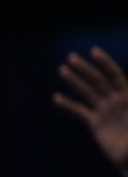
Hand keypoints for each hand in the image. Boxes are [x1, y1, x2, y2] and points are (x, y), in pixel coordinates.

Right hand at [54, 47, 127, 171]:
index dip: (105, 63)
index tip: (93, 52)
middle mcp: (115, 100)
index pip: (115, 75)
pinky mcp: (95, 124)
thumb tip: (124, 98)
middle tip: (71, 57)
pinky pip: (79, 112)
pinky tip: (56, 97)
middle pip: (98, 81)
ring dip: (75, 81)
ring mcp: (105, 111)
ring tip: (63, 69)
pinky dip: (68, 105)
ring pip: (87, 93)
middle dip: (85, 69)